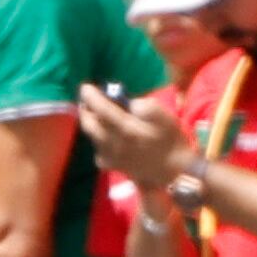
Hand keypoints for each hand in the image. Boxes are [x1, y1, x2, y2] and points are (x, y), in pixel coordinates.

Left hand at [77, 81, 192, 192]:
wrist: (172, 170)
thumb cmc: (170, 140)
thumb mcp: (166, 119)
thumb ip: (148, 107)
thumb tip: (130, 102)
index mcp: (126, 130)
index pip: (102, 110)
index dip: (91, 97)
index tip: (85, 87)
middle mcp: (112, 144)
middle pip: (89, 124)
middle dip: (85, 109)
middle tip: (87, 98)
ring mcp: (108, 156)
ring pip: (91, 135)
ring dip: (91, 122)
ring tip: (95, 111)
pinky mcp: (108, 164)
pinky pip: (97, 146)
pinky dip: (97, 135)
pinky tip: (106, 130)